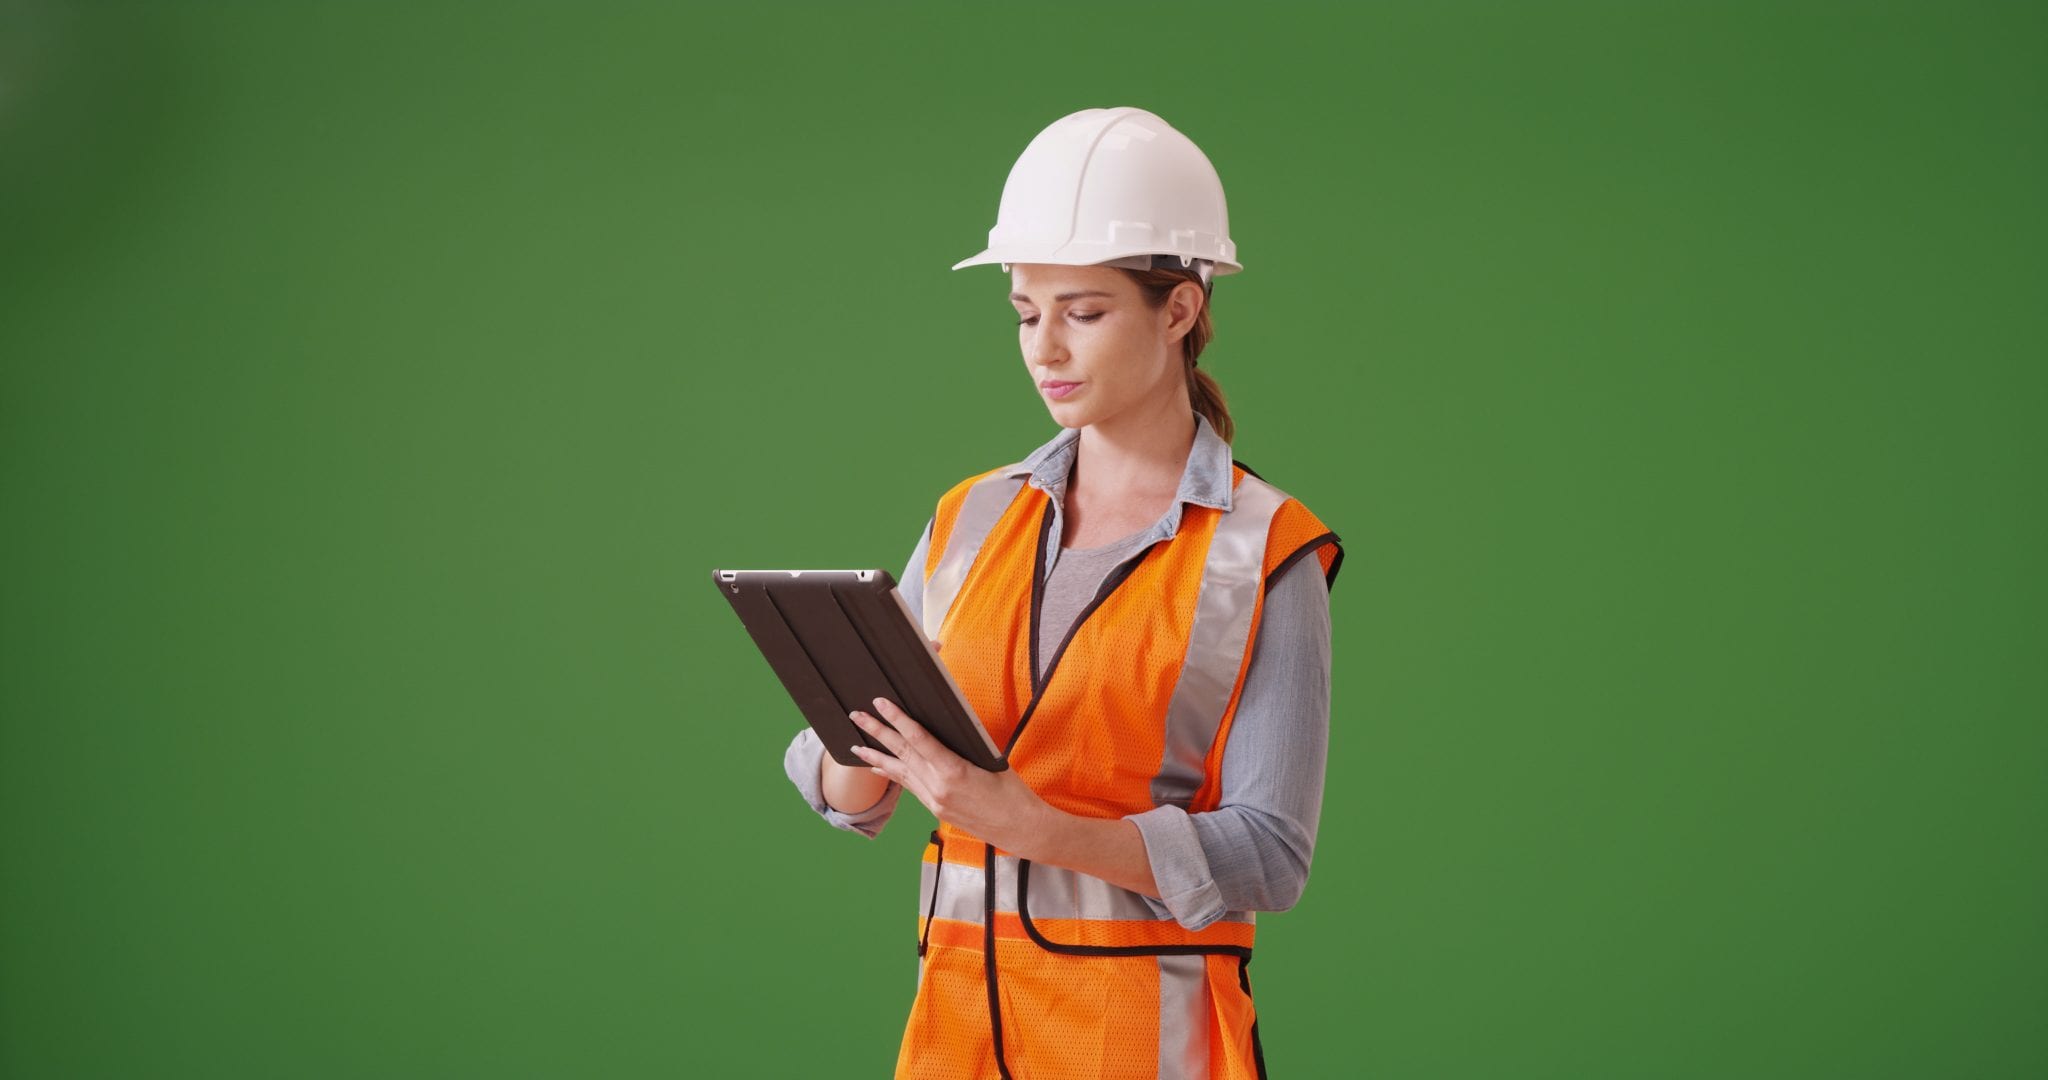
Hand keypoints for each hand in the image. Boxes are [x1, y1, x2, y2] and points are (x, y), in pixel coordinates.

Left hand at [848, 696, 1048, 851]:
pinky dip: (892, 774)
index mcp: (953, 771)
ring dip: (876, 756)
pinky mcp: (935, 809)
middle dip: (877, 733)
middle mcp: (938, 787)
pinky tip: (879, 768)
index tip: (881, 703)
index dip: (897, 719)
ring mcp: (934, 800)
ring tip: (856, 745)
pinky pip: (908, 786)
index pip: (918, 739)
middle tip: (857, 716)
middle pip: (901, 753)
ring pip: (900, 772)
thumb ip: (963, 745)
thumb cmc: (1012, 793)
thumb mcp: (991, 760)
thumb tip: (943, 727)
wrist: (1019, 828)